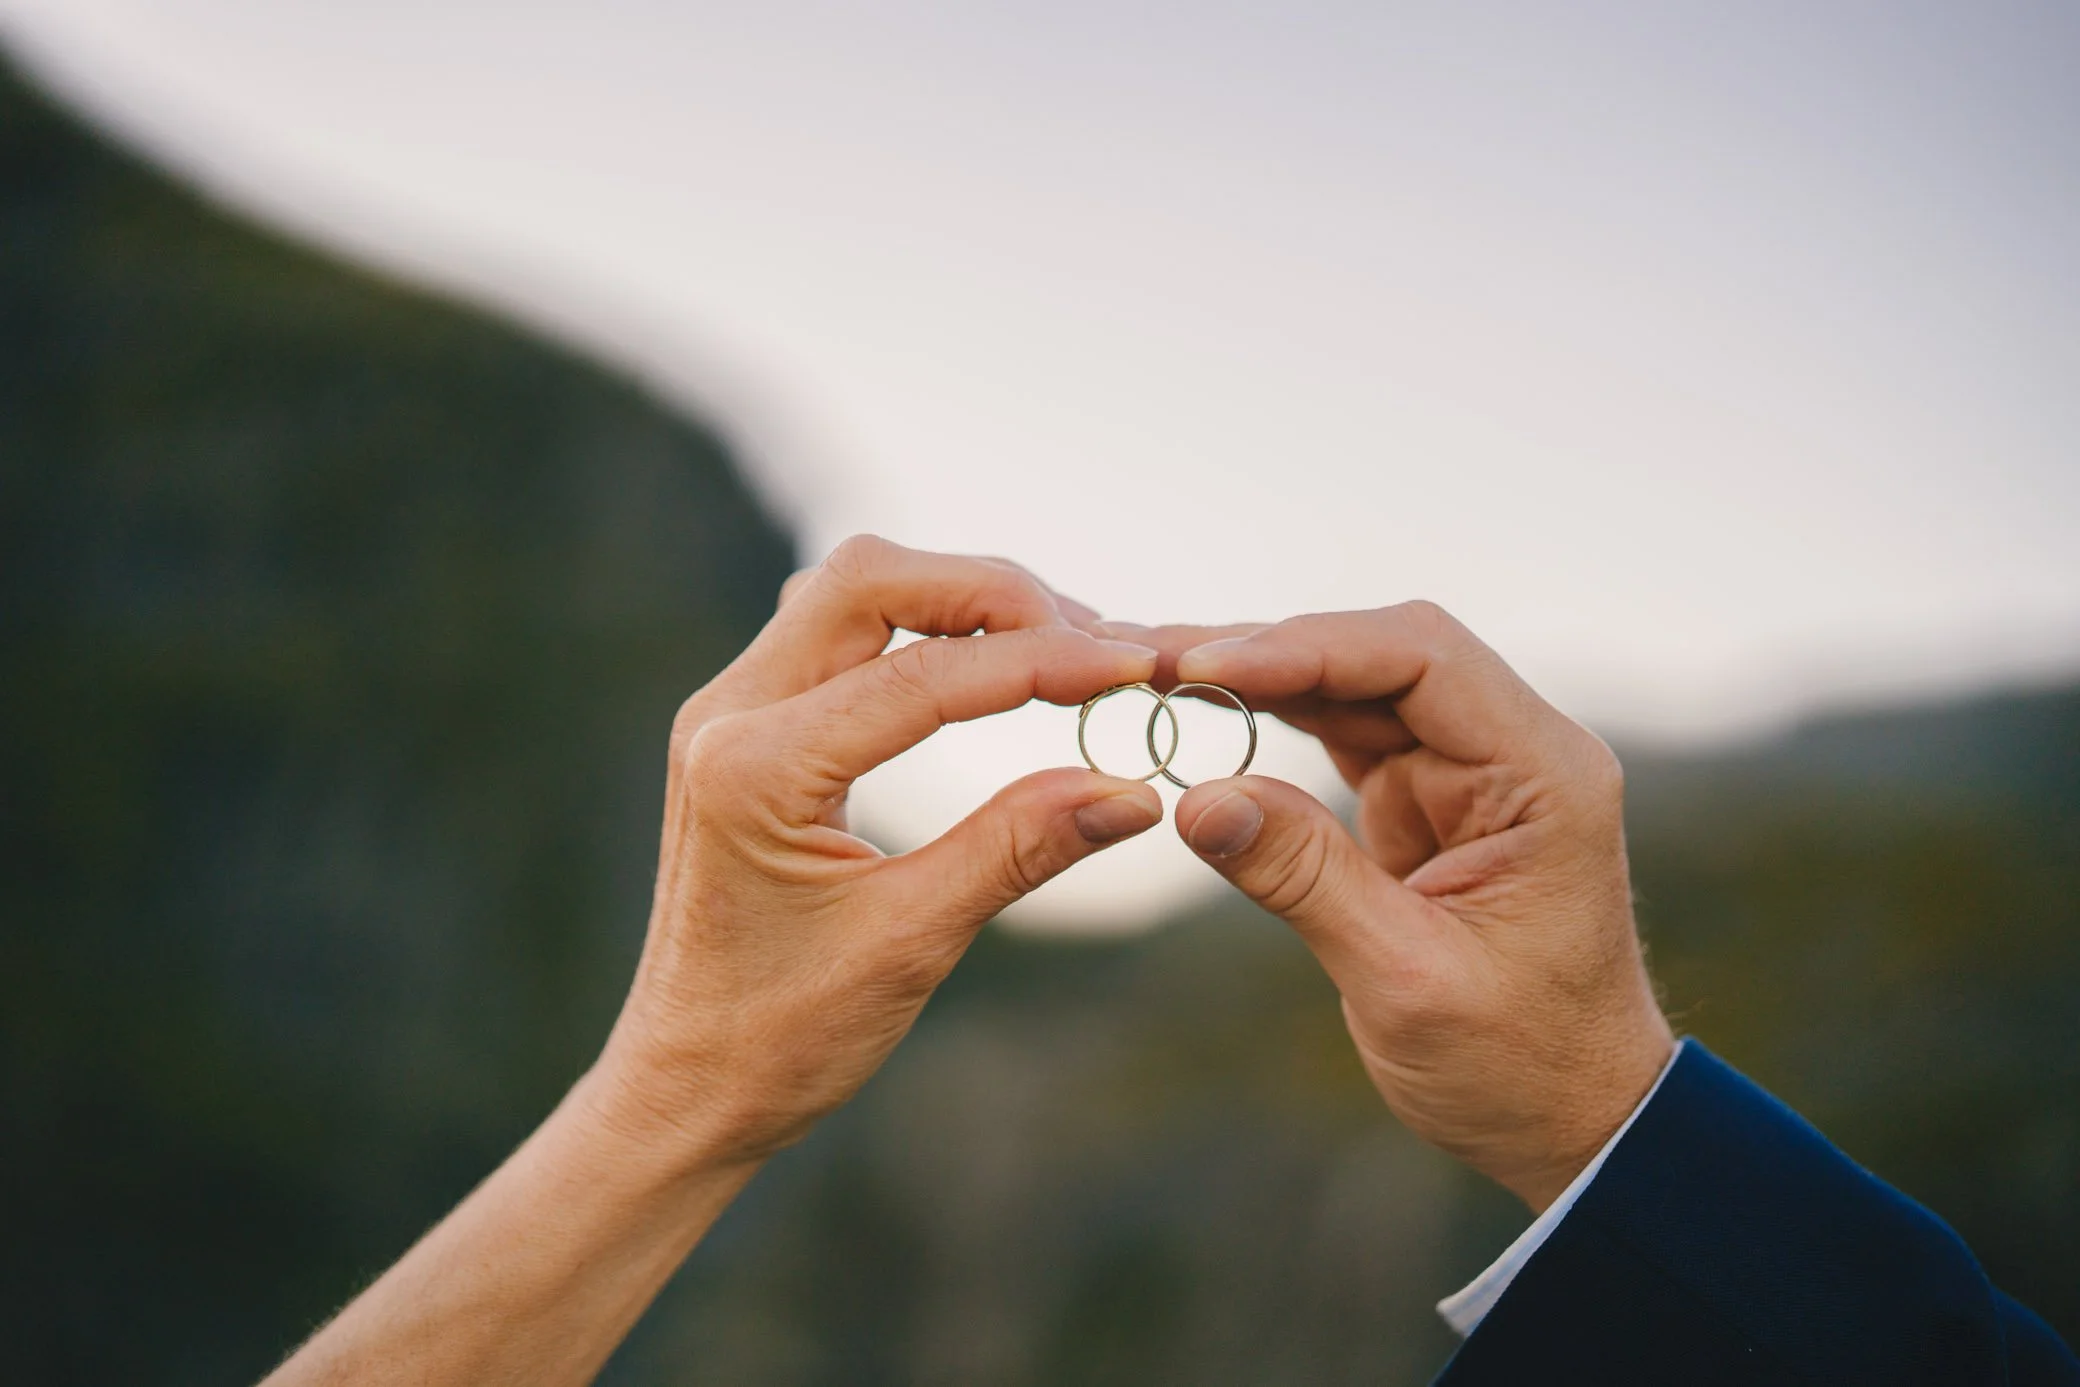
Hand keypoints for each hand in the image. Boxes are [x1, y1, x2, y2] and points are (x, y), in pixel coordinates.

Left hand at [266, 537, 1162, 1386]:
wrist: (685, 1086)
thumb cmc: (783, 1037)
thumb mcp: (913, 942)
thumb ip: (1020, 847)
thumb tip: (1134, 788)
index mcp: (755, 770)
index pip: (922, 675)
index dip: (1042, 661)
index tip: (1133, 664)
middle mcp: (727, 715)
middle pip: (870, 579)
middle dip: (993, 594)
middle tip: (1094, 641)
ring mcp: (730, 712)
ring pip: (854, 593)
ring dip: (959, 603)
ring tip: (1059, 647)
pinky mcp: (747, 727)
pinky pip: (841, 636)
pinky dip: (923, 631)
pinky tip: (988, 667)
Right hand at [1115, 604, 1672, 1210]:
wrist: (1571, 1119)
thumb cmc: (1516, 1063)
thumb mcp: (1403, 980)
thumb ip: (1304, 878)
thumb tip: (1194, 799)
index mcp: (1544, 775)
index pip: (1422, 661)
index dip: (1309, 648)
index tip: (1206, 667)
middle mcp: (1515, 750)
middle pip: (1381, 654)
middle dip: (1268, 648)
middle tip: (1150, 658)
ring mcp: (1469, 769)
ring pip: (1354, 684)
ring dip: (1259, 675)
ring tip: (1155, 673)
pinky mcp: (1425, 797)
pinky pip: (1343, 731)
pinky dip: (1273, 717)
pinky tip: (1203, 707)